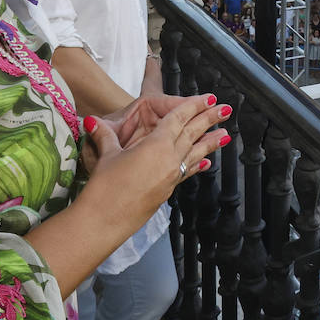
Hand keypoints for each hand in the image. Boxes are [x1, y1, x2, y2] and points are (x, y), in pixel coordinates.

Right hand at [78, 94, 229, 232]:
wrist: (105, 221)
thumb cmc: (104, 187)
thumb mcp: (106, 156)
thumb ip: (105, 135)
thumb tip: (92, 120)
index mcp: (156, 145)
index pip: (178, 119)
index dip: (193, 106)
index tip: (208, 98)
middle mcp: (169, 159)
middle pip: (192, 134)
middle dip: (209, 119)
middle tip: (226, 109)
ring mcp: (170, 176)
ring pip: (194, 154)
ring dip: (210, 143)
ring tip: (227, 135)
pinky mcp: (167, 191)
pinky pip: (186, 172)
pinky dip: (196, 165)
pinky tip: (206, 164)